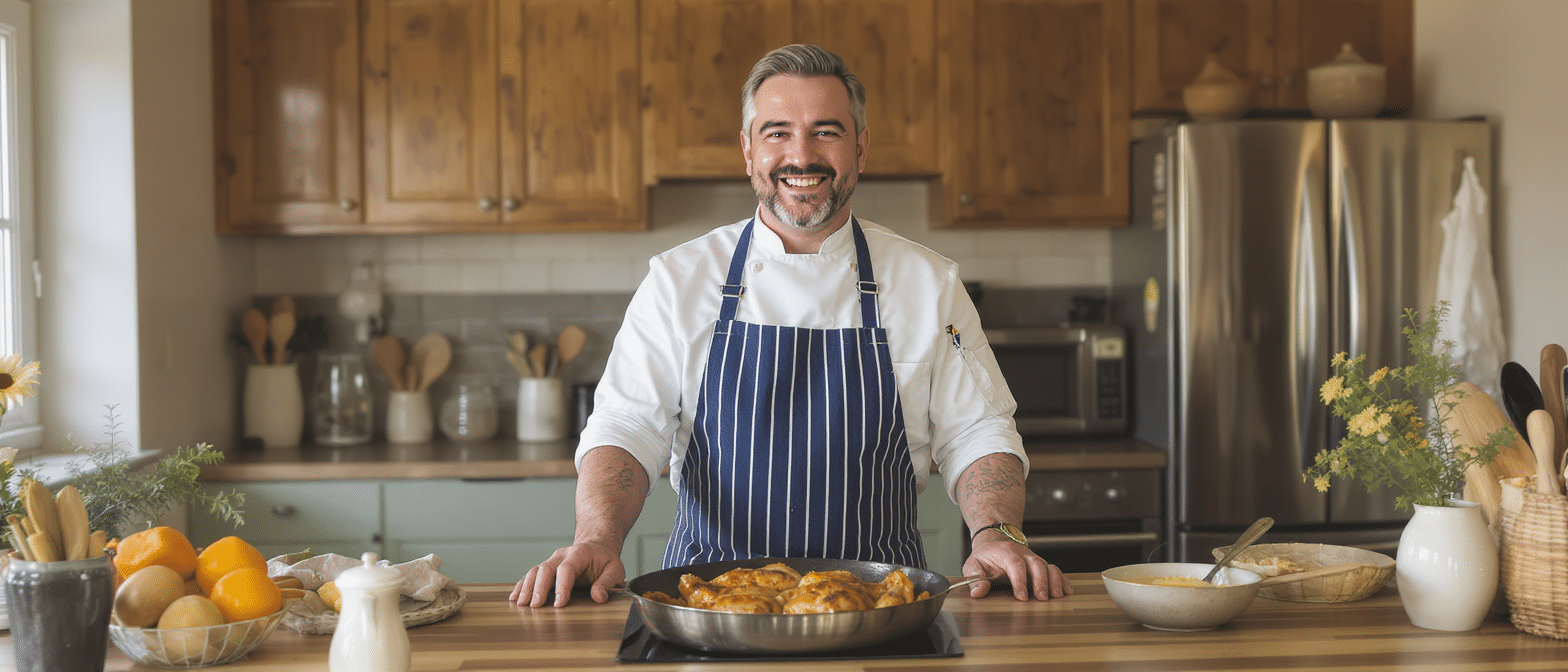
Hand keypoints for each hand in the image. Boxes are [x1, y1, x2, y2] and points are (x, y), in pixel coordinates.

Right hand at [510, 542, 624, 607]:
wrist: (596, 547)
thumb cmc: (605, 560)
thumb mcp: (614, 569)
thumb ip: (607, 582)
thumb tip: (598, 596)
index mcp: (579, 554)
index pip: (566, 569)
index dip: (561, 587)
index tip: (559, 604)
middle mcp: (561, 555)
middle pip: (545, 569)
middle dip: (539, 588)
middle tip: (535, 606)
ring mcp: (551, 561)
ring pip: (534, 572)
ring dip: (526, 588)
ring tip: (521, 604)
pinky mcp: (546, 568)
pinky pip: (530, 576)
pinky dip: (522, 586)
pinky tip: (515, 598)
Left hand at [962, 535, 1071, 600]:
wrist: (995, 543)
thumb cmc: (985, 557)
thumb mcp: (973, 565)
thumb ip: (975, 578)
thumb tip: (978, 592)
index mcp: (1006, 553)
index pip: (1015, 564)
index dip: (1020, 581)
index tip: (1022, 597)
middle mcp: (1023, 554)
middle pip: (1037, 564)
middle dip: (1041, 582)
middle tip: (1042, 599)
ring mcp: (1034, 559)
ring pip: (1049, 567)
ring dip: (1055, 581)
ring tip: (1058, 597)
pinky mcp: (1041, 566)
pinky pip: (1055, 570)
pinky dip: (1062, 580)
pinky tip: (1067, 591)